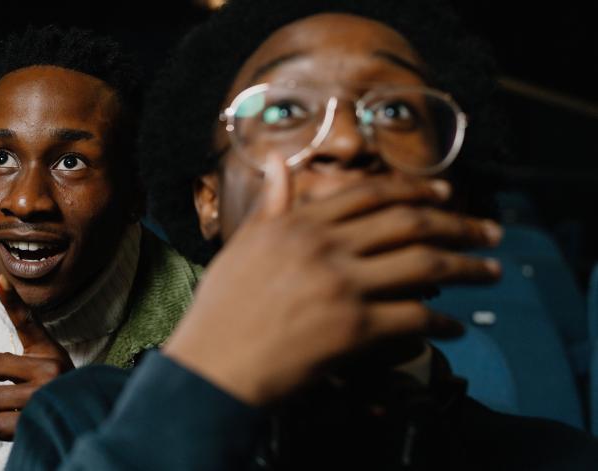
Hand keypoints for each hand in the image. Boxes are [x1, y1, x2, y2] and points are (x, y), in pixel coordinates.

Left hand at [0, 275, 74, 440]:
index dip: (11, 301)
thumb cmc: (53, 376)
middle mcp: (50, 377)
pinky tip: (21, 422)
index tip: (1, 279)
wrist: (82, 413)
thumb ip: (20, 318)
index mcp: (49, 355)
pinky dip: (4, 428)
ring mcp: (44, 403)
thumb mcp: (42, 346)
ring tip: (16, 406)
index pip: (22, 324)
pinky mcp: (37, 427)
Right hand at [164, 155, 500, 406]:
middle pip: (408, 224)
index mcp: (298, 225)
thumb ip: (270, 204)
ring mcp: (341, 287)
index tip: (446, 194)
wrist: (213, 366)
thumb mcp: (241, 246)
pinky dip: (441, 323)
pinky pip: (413, 318)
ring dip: (466, 267)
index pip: (370, 194)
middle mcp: (324, 248)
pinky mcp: (353, 329)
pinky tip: (454, 327)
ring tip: (490, 272)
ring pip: (423, 265)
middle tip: (490, 232)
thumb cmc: (221, 310)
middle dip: (459, 225)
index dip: (415, 190)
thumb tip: (277, 161)